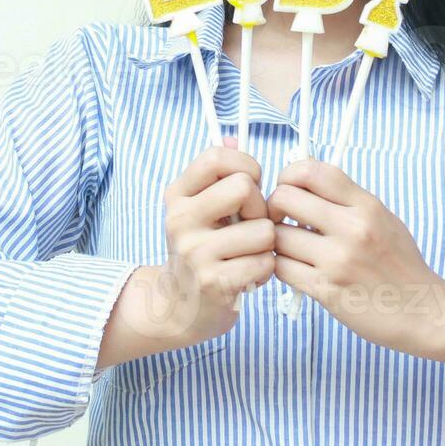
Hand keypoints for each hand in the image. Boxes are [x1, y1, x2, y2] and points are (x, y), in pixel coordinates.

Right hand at [148, 137, 274, 344]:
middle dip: (260, 207)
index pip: (217, 158)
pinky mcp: (214, 282)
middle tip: (250, 225)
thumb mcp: (198, 208)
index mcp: (178, 195)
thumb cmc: (200, 250)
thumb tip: (233, 138)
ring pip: (263, 230)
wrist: (178, 307)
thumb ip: (216, 174)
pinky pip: (265, 262)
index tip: (249, 185)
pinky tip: (248, 275)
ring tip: (249, 254)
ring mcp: (196, 252)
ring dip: (266, 245)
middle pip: (244, 187)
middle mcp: (181, 220)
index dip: (246, 166)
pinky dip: (265, 270)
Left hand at [267, 158, 444, 353]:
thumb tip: (304, 184)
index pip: (312, 170)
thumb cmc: (401, 265)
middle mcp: (352, 228)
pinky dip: (282, 268)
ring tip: (291, 249)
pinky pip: (281, 269)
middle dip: (273, 208)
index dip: (289, 175)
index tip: (289, 189)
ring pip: (277, 237)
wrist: (425, 311)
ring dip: (276, 243)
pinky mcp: (326, 290)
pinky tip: (296, 270)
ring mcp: (338, 261)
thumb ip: (347, 201)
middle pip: (285, 198)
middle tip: (282, 221)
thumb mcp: (383, 220)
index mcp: (366, 206)